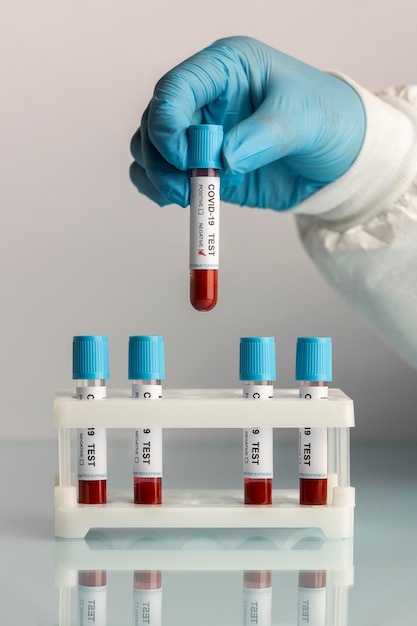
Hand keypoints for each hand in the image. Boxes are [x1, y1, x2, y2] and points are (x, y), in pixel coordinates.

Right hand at [130, 36, 364, 210]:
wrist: (339, 158)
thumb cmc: (327, 120)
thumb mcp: (304, 119)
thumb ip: (263, 136)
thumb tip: (222, 160)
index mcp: (226, 68)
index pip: (176, 87)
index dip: (169, 123)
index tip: (186, 158)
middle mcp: (206, 97)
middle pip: (155, 120)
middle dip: (161, 157)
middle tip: (186, 188)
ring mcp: (200, 132)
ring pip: (150, 147)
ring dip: (158, 175)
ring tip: (186, 197)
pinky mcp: (202, 165)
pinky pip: (161, 172)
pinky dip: (157, 187)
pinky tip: (179, 200)